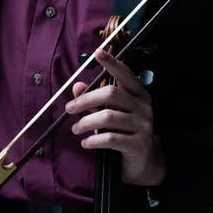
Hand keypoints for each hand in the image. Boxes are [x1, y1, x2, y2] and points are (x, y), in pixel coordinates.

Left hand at [65, 47, 165, 186]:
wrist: (143, 160)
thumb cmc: (124, 131)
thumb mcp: (111, 113)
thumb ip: (94, 100)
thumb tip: (77, 86)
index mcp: (138, 94)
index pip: (125, 74)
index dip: (111, 63)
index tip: (97, 52)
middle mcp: (143, 106)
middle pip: (111, 94)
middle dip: (86, 100)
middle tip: (69, 109)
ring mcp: (143, 125)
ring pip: (108, 117)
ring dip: (86, 122)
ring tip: (75, 129)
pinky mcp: (138, 144)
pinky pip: (111, 139)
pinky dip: (93, 140)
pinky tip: (85, 143)